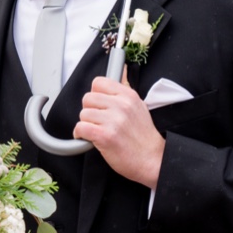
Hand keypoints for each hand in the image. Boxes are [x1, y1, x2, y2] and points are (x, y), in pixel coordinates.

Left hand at [74, 74, 165, 188]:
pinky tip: (88, 138)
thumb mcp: (138, 107)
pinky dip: (80, 135)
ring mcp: (113, 120)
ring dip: (87, 124)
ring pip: (83, 114)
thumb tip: (117, 72)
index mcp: (128, 96)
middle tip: (98, 121)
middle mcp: (121, 105)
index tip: (98, 104)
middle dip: (90, 111)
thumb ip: (123, 94)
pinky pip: (80, 128)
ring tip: (97, 131)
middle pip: (87, 98)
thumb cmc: (143, 137)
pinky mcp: (105, 136)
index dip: (95, 94)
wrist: (152, 160)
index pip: (99, 82)